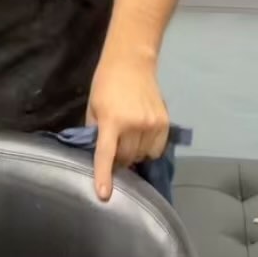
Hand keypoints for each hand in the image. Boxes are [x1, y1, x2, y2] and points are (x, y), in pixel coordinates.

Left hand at [86, 56, 169, 200]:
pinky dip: (148, 150)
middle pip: (126, 158)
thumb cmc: (106, 84)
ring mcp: (151, 124)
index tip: (104, 195)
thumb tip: (98, 155)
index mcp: (111, 120)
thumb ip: (95, 132)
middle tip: (116, 152)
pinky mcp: (164, 122)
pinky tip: (142, 139)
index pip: (106, 154)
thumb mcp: (93, 107)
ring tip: (129, 141)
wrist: (131, 62)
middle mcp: (133, 124)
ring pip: (142, 156)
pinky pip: (157, 149)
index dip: (104, 176)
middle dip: (119, 160)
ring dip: (134, 155)